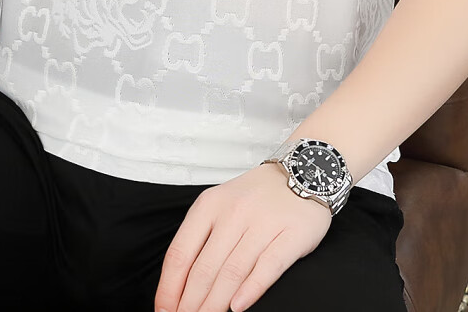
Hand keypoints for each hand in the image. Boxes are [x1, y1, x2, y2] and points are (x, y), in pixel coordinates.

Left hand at [152, 161, 331, 311]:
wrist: (304, 171)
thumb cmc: (256, 197)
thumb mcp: (220, 205)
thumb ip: (200, 239)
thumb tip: (176, 284)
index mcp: (209, 205)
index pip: (180, 254)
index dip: (169, 288)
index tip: (163, 311)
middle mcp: (234, 212)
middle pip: (204, 269)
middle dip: (189, 304)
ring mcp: (264, 223)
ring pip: (232, 271)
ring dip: (215, 303)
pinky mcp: (292, 234)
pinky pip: (268, 266)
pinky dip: (251, 289)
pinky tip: (238, 307)